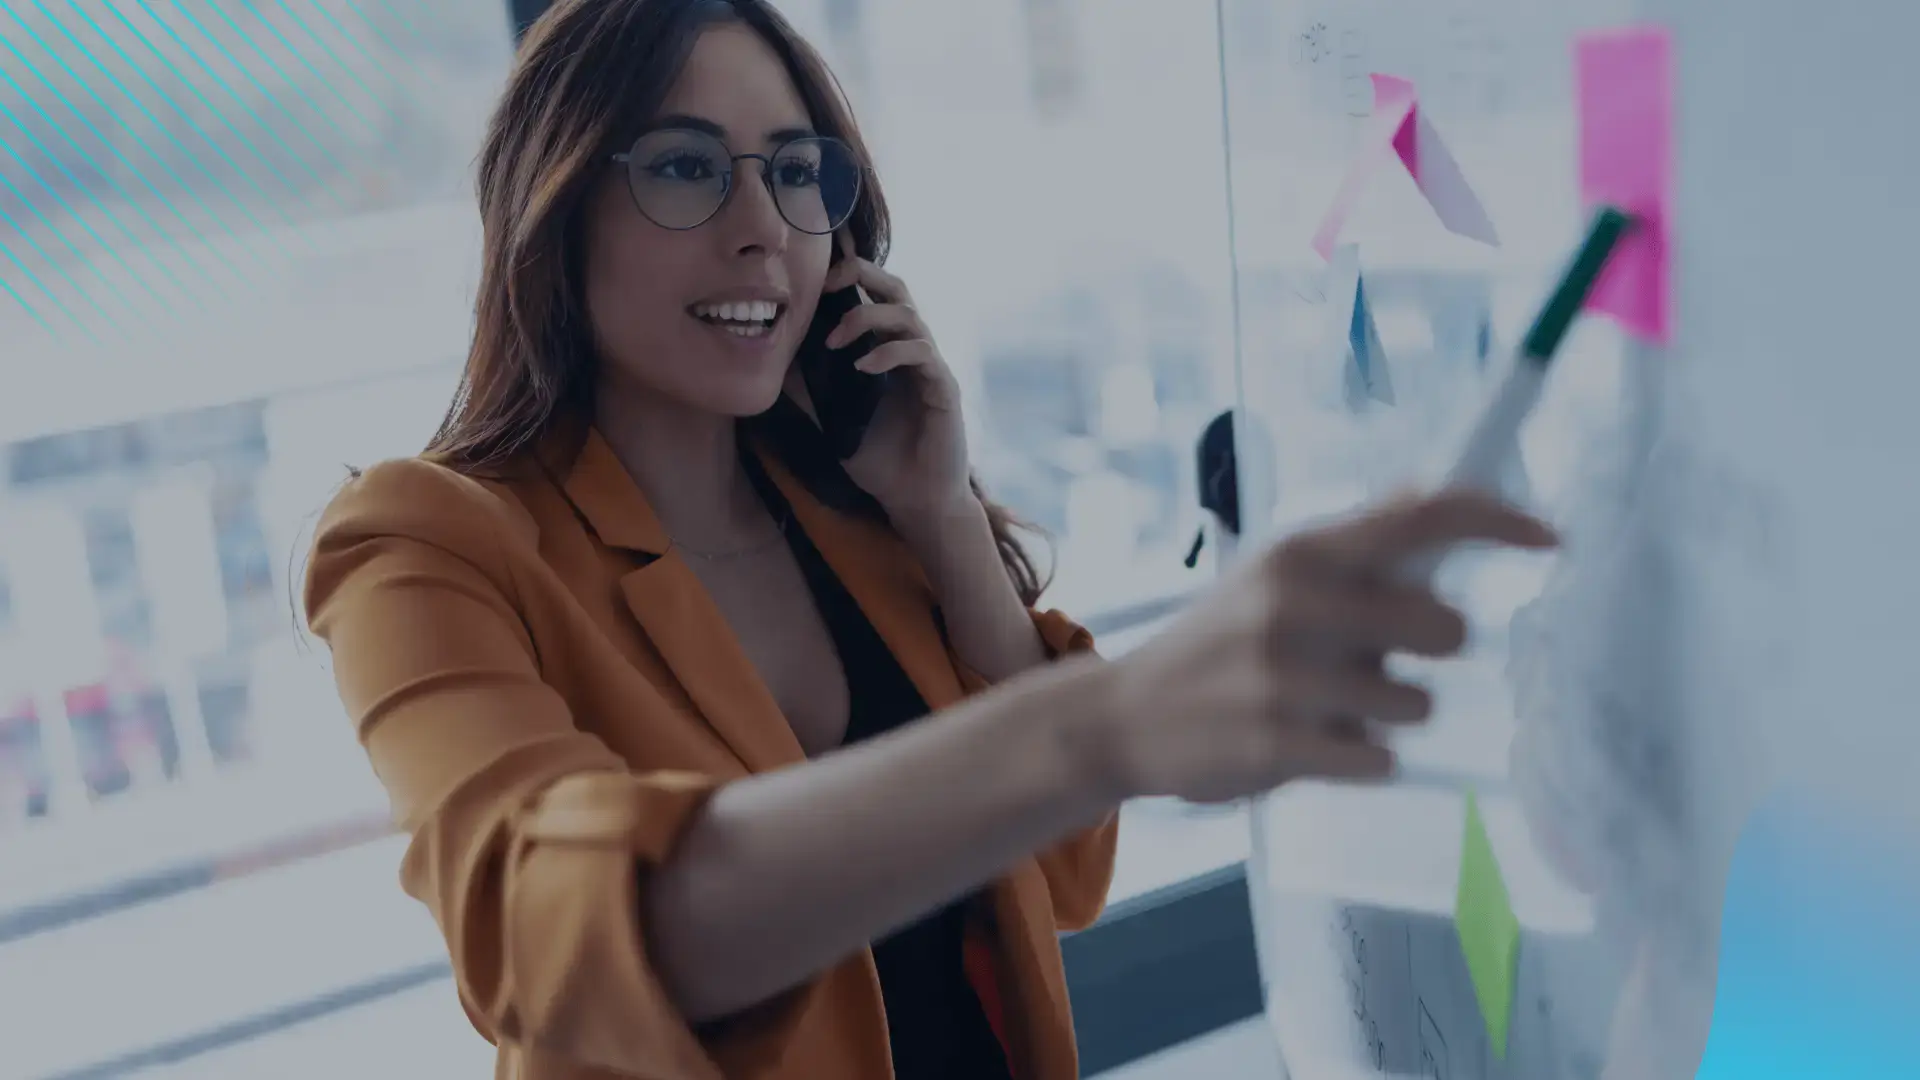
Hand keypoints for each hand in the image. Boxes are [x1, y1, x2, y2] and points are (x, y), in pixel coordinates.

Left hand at [819, 256, 971, 518]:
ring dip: (868, 316)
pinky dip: (890, 352)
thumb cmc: (878, 461)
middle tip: (825, 286)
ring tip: (835, 340)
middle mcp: (910, 350)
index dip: (847, 275)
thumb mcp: (831, 420)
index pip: (872, 295)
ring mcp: (930, 366)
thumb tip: (772, 362)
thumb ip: (808, 389)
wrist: (914, 501)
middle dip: (861, 273)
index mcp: (886, 350)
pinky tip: (863, 367)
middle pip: (897, 288)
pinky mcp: (943, 388)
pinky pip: (922, 354)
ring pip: (908, 314)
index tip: (812, 280)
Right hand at [1085, 492, 1558, 803]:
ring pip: (1417, 702)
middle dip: (1432, 649)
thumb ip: (1359, 540)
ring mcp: (1284, 677)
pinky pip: (1379, 759)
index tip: (1553, 536)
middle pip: (1445, 626)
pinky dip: (1361, 758)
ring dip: (1389, 710)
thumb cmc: (1222, 640)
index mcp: (1302, 550)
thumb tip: (1438, 494)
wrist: (1126, 717)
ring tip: (1329, 705)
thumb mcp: (1276, 571)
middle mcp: (1294, 602)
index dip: (1499, 519)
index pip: (1422, 513)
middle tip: (1385, 655)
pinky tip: (1312, 744)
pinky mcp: (1278, 746)